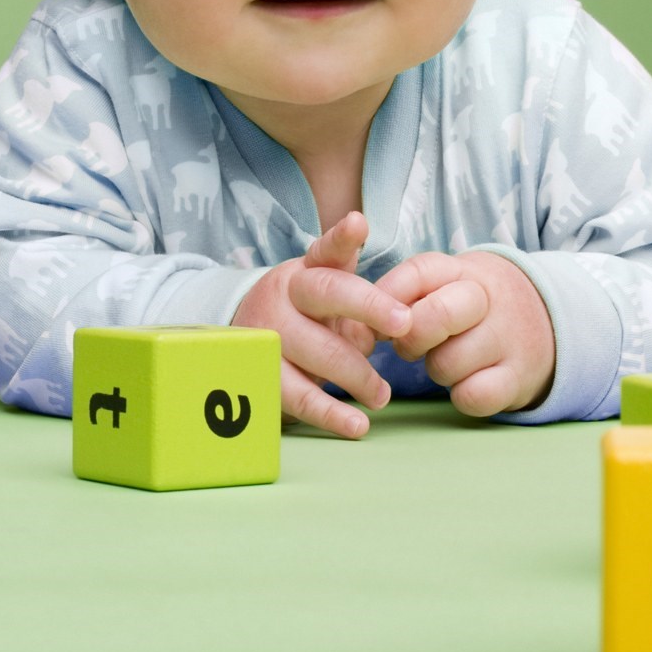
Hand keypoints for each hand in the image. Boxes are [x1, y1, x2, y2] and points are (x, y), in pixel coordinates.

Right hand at [231, 212, 410, 439]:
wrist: (244, 343)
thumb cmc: (304, 316)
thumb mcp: (325, 290)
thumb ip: (356, 283)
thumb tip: (376, 263)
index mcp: (303, 273)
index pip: (325, 251)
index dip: (342, 238)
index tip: (359, 226)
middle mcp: (282, 296)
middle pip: (325, 295)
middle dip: (370, 309)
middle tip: (406, 327)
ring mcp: (268, 335)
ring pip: (316, 351)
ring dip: (357, 375)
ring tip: (382, 395)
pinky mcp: (263, 376)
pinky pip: (299, 397)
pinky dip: (331, 414)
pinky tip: (357, 425)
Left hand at [374, 251, 555, 416]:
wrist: (547, 318)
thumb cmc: (467, 305)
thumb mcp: (440, 284)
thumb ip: (396, 296)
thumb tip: (350, 330)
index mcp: (458, 269)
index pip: (416, 273)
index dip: (385, 301)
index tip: (374, 324)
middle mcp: (486, 297)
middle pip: (435, 317)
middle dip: (411, 340)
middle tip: (409, 346)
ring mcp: (507, 337)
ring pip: (449, 363)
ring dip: (437, 369)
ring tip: (449, 358)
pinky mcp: (519, 376)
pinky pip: (474, 396)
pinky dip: (463, 396)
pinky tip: (468, 382)